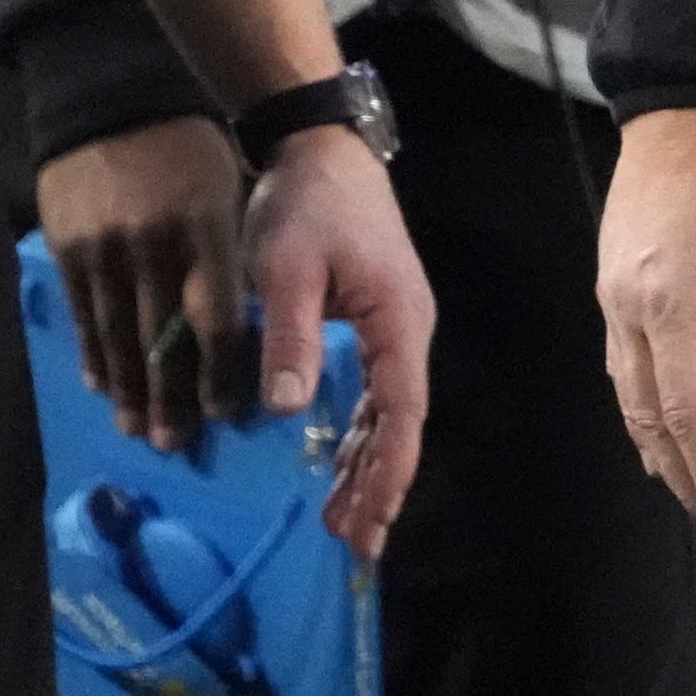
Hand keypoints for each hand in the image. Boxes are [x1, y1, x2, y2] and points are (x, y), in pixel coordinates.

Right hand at [40, 116, 249, 450]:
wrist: (113, 97)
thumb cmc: (188, 149)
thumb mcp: (227, 192)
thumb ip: (232, 260)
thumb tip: (248, 336)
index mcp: (205, 228)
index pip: (215, 317)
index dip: (218, 371)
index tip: (224, 415)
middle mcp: (153, 244)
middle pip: (162, 339)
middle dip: (170, 397)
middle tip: (175, 446)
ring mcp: (104, 248)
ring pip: (117, 336)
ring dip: (127, 390)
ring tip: (136, 430)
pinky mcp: (66, 248)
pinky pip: (82, 314)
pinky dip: (92, 355)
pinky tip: (100, 387)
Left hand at [240, 128, 431, 556]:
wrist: (322, 149)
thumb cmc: (307, 205)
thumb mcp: (288, 267)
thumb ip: (291, 337)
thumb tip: (290, 411)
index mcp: (399, 321)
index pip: (403, 410)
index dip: (390, 469)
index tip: (374, 519)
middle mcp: (408, 330)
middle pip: (401, 422)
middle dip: (381, 485)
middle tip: (357, 545)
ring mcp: (394, 327)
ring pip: (389, 413)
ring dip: (369, 467)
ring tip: (345, 524)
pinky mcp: (375, 321)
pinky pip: (374, 393)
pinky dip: (361, 435)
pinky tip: (342, 465)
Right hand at [597, 107, 695, 543]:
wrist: (675, 115)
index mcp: (670, 300)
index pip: (688, 408)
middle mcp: (627, 312)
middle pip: (649, 417)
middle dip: (681, 476)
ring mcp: (610, 302)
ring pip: (628, 399)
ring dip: (657, 452)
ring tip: (689, 493)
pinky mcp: (609, 290)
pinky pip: (623, 370)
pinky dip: (642, 412)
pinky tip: (660, 433)